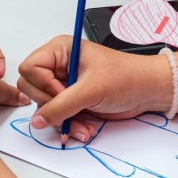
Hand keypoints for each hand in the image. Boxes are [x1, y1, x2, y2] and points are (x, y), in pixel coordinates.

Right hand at [17, 35, 169, 141]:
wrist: (147, 92)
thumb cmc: (127, 77)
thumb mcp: (91, 90)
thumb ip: (61, 105)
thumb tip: (37, 119)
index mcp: (60, 50)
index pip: (30, 68)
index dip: (42, 84)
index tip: (62, 91)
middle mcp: (58, 67)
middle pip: (32, 89)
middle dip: (52, 106)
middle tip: (71, 108)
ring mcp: (64, 85)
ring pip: (45, 108)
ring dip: (63, 121)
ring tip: (84, 125)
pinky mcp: (71, 102)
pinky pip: (57, 117)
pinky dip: (69, 126)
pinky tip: (85, 128)